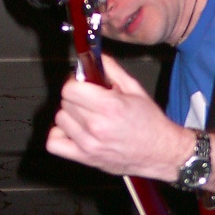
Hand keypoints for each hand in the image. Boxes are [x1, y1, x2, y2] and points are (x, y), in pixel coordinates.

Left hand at [46, 54, 190, 179]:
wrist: (160, 153)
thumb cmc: (150, 124)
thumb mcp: (135, 90)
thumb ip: (113, 71)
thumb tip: (96, 57)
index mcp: (109, 106)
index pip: (70, 88)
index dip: (75, 83)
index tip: (83, 84)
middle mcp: (96, 126)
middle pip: (65, 102)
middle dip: (75, 97)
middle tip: (89, 101)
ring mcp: (89, 144)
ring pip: (60, 119)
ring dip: (69, 115)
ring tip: (84, 117)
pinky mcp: (85, 158)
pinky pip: (54, 143)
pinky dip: (59, 135)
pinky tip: (73, 131)